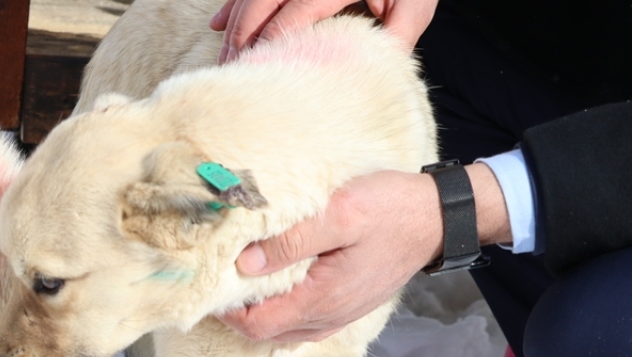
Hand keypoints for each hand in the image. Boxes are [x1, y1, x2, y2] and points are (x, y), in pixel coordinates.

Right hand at [210, 0, 437, 62]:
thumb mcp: (414, 5)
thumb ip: (397, 34)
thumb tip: (374, 75)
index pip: (296, 9)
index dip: (274, 39)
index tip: (260, 69)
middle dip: (242, 35)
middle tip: (233, 69)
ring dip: (233, 24)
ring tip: (225, 59)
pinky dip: (232, 5)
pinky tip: (217, 25)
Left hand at [219, 164, 509, 341]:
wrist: (439, 217)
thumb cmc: (391, 209)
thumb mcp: (340, 213)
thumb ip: (291, 241)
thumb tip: (245, 263)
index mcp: (322, 299)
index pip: (257, 324)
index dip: (227, 311)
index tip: (209, 282)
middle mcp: (329, 317)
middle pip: (266, 333)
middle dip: (237, 312)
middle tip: (218, 279)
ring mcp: (339, 314)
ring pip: (283, 330)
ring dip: (258, 312)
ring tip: (239, 281)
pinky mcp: (347, 304)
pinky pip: (302, 321)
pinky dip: (280, 309)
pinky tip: (272, 284)